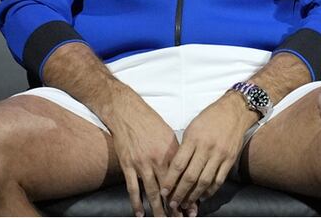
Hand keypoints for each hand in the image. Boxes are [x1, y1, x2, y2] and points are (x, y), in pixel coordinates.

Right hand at [104, 95, 179, 216]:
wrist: (128, 113)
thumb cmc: (151, 123)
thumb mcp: (169, 136)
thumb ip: (176, 155)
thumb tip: (185, 170)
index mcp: (171, 153)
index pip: (182, 179)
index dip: (187, 194)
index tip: (193, 207)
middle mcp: (157, 160)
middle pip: (169, 189)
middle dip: (175, 206)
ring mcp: (141, 164)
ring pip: (152, 192)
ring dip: (159, 208)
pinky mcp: (128, 166)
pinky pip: (133, 188)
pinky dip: (136, 203)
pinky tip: (141, 214)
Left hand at [160, 93, 257, 216]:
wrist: (234, 111)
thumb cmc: (210, 117)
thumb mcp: (192, 128)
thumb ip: (184, 148)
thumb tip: (175, 169)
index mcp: (193, 138)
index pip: (178, 165)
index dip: (170, 181)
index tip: (163, 192)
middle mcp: (206, 148)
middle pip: (190, 177)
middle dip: (179, 193)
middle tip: (172, 204)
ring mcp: (219, 155)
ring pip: (205, 181)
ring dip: (194, 196)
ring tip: (186, 203)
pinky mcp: (230, 159)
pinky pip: (219, 179)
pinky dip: (210, 190)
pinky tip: (203, 196)